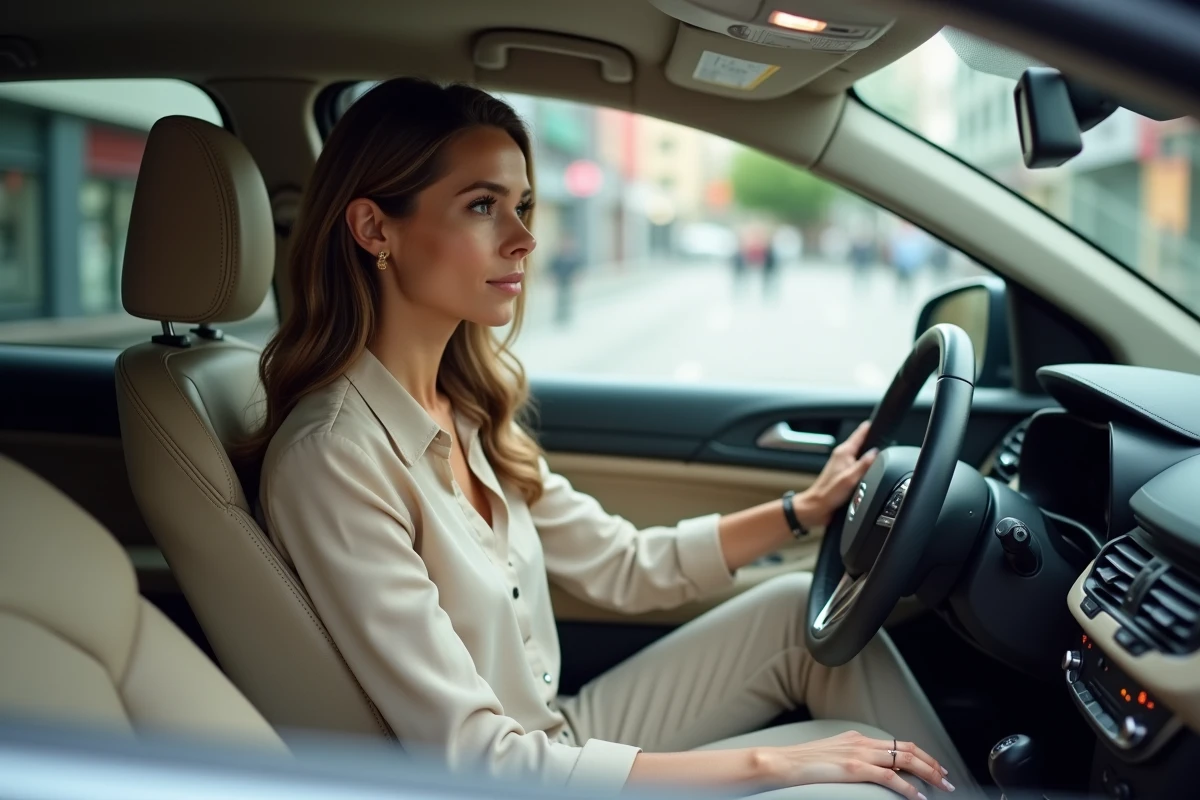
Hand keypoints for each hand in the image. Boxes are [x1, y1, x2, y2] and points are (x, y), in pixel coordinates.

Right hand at [760, 730, 954, 799]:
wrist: (782, 762)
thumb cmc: (800, 763)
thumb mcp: (830, 756)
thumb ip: (849, 759)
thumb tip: (863, 771)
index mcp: (856, 738)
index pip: (896, 743)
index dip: (920, 754)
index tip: (933, 766)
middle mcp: (861, 742)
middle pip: (906, 749)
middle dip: (931, 764)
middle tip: (946, 778)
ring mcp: (858, 754)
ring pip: (904, 759)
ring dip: (928, 773)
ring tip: (941, 786)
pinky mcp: (854, 768)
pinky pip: (889, 777)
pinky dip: (907, 787)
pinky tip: (917, 797)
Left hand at [795, 421, 877, 528]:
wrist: (817, 507)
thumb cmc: (828, 494)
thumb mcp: (850, 478)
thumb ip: (864, 464)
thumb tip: (876, 452)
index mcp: (843, 452)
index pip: (860, 433)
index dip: (870, 427)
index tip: (880, 421)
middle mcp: (843, 456)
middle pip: (862, 443)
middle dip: (874, 440)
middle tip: (888, 437)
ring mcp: (843, 465)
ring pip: (861, 455)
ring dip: (870, 454)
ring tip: (882, 452)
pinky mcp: (844, 475)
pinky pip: (859, 465)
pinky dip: (866, 466)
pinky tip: (872, 470)